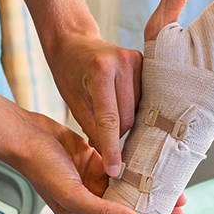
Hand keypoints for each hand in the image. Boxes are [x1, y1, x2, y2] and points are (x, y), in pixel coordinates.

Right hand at [8, 110, 185, 213]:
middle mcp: (91, 203)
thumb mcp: (73, 195)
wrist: (26, 136)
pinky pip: (122, 165)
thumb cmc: (43, 169)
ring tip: (174, 182)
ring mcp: (94, 182)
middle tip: (182, 201)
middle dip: (154, 203)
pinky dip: (137, 163)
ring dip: (149, 183)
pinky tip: (156, 162)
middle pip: (129, 206)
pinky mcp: (96, 162)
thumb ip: (104, 212)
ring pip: (128, 185)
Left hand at [42, 29, 141, 180]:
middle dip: (117, 136)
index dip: (112, 148)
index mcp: (99, 72)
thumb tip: (111, 157)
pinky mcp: (144, 61)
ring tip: (112, 124)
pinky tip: (125, 112)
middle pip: (127, 117)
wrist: (75, 42)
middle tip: (105, 146)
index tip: (114, 171)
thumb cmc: (69, 74)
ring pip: (138, 110)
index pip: (109, 120)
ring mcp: (136, 60)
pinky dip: (134, 109)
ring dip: (126, 123)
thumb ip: (91, 128)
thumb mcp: (73, 102)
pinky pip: (144, 98)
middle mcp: (122, 63)